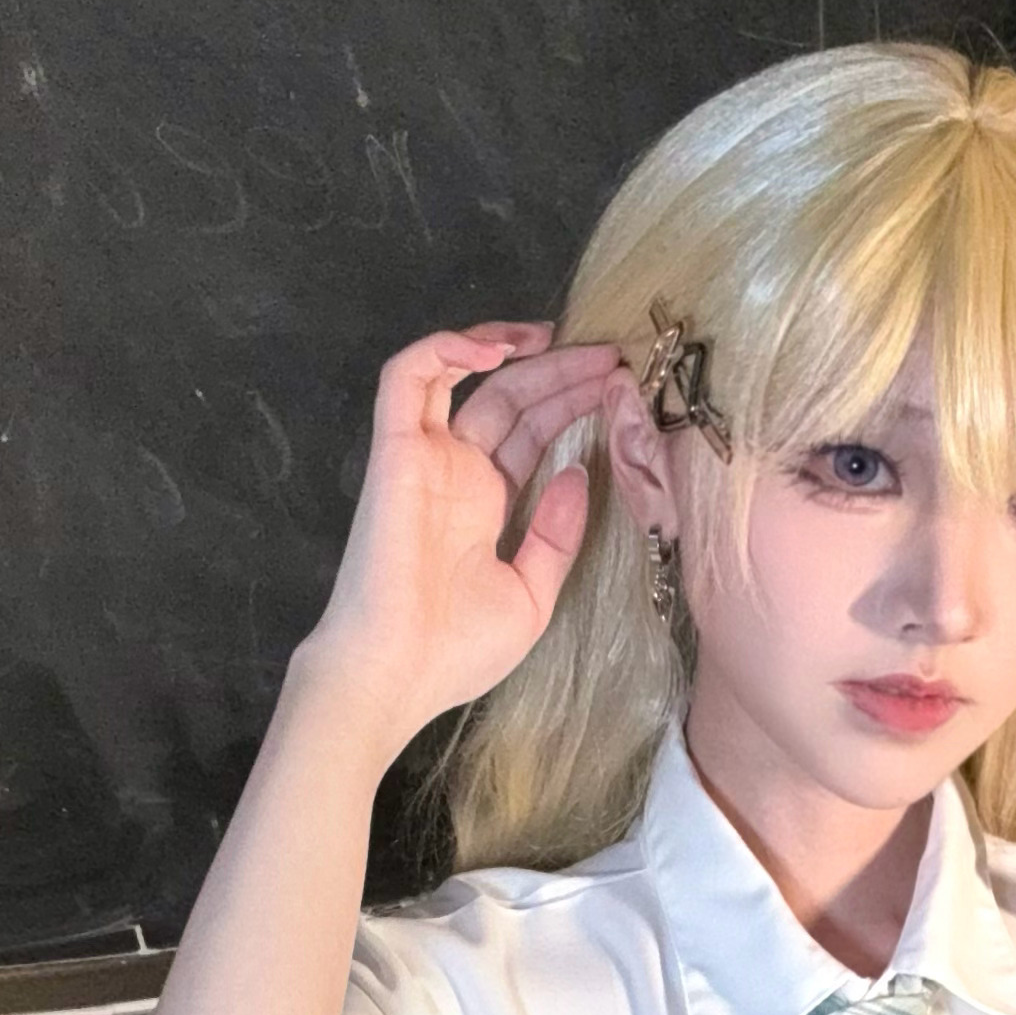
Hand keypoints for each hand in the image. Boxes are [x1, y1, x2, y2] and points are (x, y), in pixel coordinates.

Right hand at [299, 319, 621, 761]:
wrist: (398, 675)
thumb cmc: (457, 652)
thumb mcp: (531, 595)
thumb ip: (556, 535)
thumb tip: (579, 471)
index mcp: (487, 504)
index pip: (532, 434)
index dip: (572, 404)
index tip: (619, 389)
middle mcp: (457, 472)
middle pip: (510, 400)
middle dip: (560, 373)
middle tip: (611, 357)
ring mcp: (426, 458)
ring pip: (464, 376)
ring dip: (508, 349)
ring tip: (561, 339)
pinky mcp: (396, 450)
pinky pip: (407, 378)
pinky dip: (445, 349)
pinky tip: (497, 351)